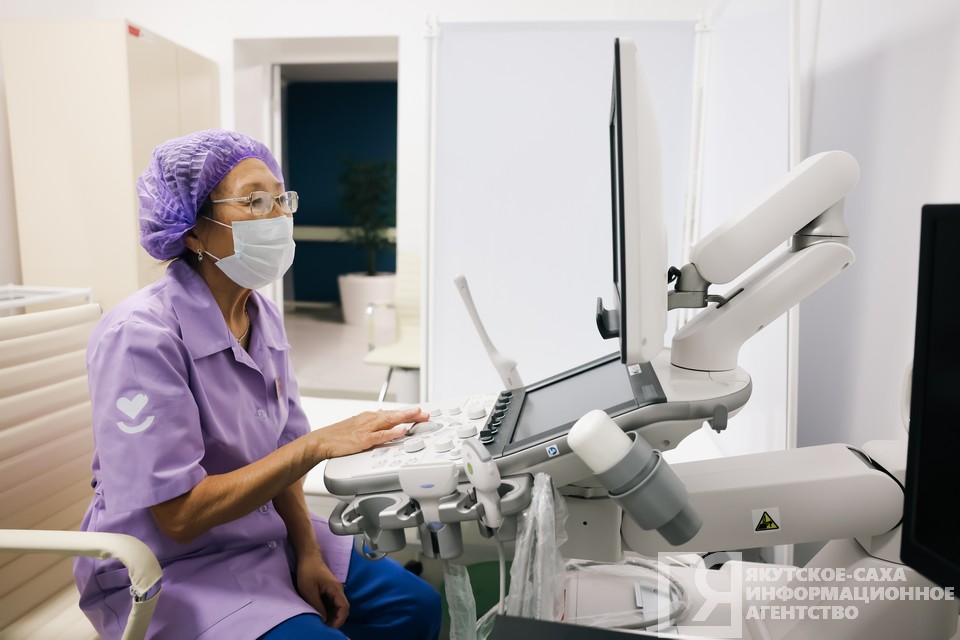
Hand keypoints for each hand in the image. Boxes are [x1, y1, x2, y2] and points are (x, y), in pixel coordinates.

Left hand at [295, 554, 348, 627]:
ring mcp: (334, 589)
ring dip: (332, 616)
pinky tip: (320, 615)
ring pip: (337, 606)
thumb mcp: (309, 591)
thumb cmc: (308, 571)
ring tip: (322, 624)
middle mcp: (338, 590)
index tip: (331, 629)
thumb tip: (324, 620)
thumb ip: (318, 606)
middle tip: (326, 629)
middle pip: (343, 609)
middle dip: (336, 620)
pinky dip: (329, 611)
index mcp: (336, 589)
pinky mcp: (329, 589)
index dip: (339, 620)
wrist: (308, 556)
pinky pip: (332, 603)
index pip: (344, 608)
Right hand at [313, 407, 427, 458]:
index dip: (407, 412)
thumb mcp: (358, 425)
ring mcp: (366, 429)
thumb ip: (372, 422)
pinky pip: (380, 435)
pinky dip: (391, 432)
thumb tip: (385, 417)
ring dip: (405, 417)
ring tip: (417, 414)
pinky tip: (401, 431)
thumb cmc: (339, 435)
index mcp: (369, 417)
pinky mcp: (362, 440)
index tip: (420, 412)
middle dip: (411, 413)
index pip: (392, 413)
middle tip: (425, 413)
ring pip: (389, 420)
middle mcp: (369, 420)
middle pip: (394, 414)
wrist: (321, 441)